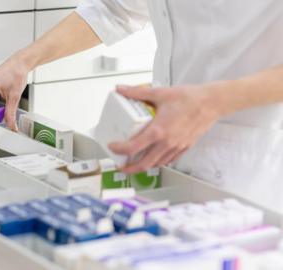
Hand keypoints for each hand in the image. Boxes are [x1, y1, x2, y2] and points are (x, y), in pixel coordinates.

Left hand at [108, 84, 222, 173]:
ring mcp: (176, 147)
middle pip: (144, 163)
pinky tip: (154, 157)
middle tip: (121, 166)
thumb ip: (137, 92)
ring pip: (156, 164)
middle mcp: (167, 142)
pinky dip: (158, 162)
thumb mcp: (160, 93)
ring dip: (143, 166)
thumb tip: (121, 89)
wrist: (212, 102)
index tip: (113, 147)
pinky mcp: (184, 147)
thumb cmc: (189, 98)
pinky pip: (168, 160)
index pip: (133, 147)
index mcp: (158, 130)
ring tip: (135, 163)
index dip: (119, 150)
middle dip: (129, 168)